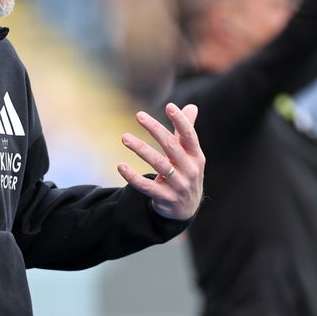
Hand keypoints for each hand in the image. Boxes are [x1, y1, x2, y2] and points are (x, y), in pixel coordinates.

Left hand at [118, 103, 204, 220]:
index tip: (169, 106)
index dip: (181, 121)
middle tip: (139, 115)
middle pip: (171, 146)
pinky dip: (132, 176)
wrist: (186, 209)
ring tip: (125, 137)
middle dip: (155, 129)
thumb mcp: (190, 155)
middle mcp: (190, 170)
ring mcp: (178, 185)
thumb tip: (192, 106)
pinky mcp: (164, 198)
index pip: (189, 135)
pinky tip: (121, 166)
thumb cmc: (185, 173)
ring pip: (158, 164)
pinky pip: (146, 186)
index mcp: (196, 156)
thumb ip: (186, 132)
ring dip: (141, 149)